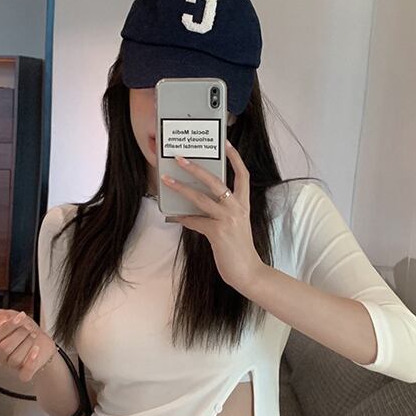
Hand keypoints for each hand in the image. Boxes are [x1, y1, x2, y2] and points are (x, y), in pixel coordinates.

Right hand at [0, 309, 56, 383]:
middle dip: (20, 334)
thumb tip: (1, 319)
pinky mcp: (24, 374)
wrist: (42, 344)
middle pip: (4, 348)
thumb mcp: (15, 318)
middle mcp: (0, 357)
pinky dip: (31, 362)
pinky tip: (36, 350)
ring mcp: (11, 367)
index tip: (19, 318)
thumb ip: (4, 315)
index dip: (6, 327)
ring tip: (34, 336)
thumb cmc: (26, 332)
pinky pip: (24, 374)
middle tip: (29, 328)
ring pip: (15, 358)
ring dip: (28, 343)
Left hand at [161, 139, 265, 295]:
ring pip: (202, 198)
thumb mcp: (234, 226)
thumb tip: (194, 206)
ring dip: (182, 188)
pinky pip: (196, 220)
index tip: (225, 143)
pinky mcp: (218, 232)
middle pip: (217, 181)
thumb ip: (220, 213)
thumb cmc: (238, 249)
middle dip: (197, 168)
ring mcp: (228, 220)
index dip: (235, 157)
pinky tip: (173, 215)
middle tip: (180, 158)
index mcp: (244, 204)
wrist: (248, 272)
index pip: (243, 174)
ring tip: (167, 180)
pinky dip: (183, 217)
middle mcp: (238, 208)